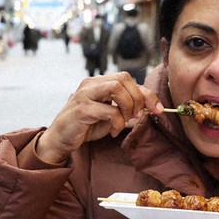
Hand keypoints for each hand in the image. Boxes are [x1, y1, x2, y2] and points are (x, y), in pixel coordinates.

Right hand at [36, 72, 162, 163]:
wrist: (59, 139)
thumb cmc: (85, 127)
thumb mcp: (109, 115)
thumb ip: (125, 108)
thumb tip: (149, 107)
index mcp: (98, 82)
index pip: (128, 79)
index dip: (147, 93)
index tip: (158, 109)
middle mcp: (91, 84)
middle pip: (124, 78)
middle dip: (138, 98)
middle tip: (138, 116)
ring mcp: (85, 95)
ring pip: (116, 88)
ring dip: (128, 106)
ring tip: (125, 120)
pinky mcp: (82, 109)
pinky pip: (109, 110)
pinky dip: (118, 122)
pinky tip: (113, 131)